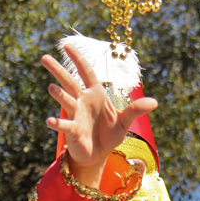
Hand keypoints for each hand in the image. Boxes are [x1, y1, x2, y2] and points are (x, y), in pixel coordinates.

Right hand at [42, 45, 156, 187]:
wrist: (98, 155)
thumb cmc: (108, 134)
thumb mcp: (125, 121)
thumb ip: (136, 109)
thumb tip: (155, 102)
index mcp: (95, 94)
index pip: (86, 72)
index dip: (78, 58)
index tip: (67, 45)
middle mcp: (82, 101)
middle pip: (69, 82)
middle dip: (57, 70)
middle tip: (44, 57)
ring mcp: (76, 115)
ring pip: (66, 101)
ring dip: (59, 95)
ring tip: (51, 87)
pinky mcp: (73, 131)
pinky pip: (65, 125)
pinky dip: (58, 123)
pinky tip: (50, 121)